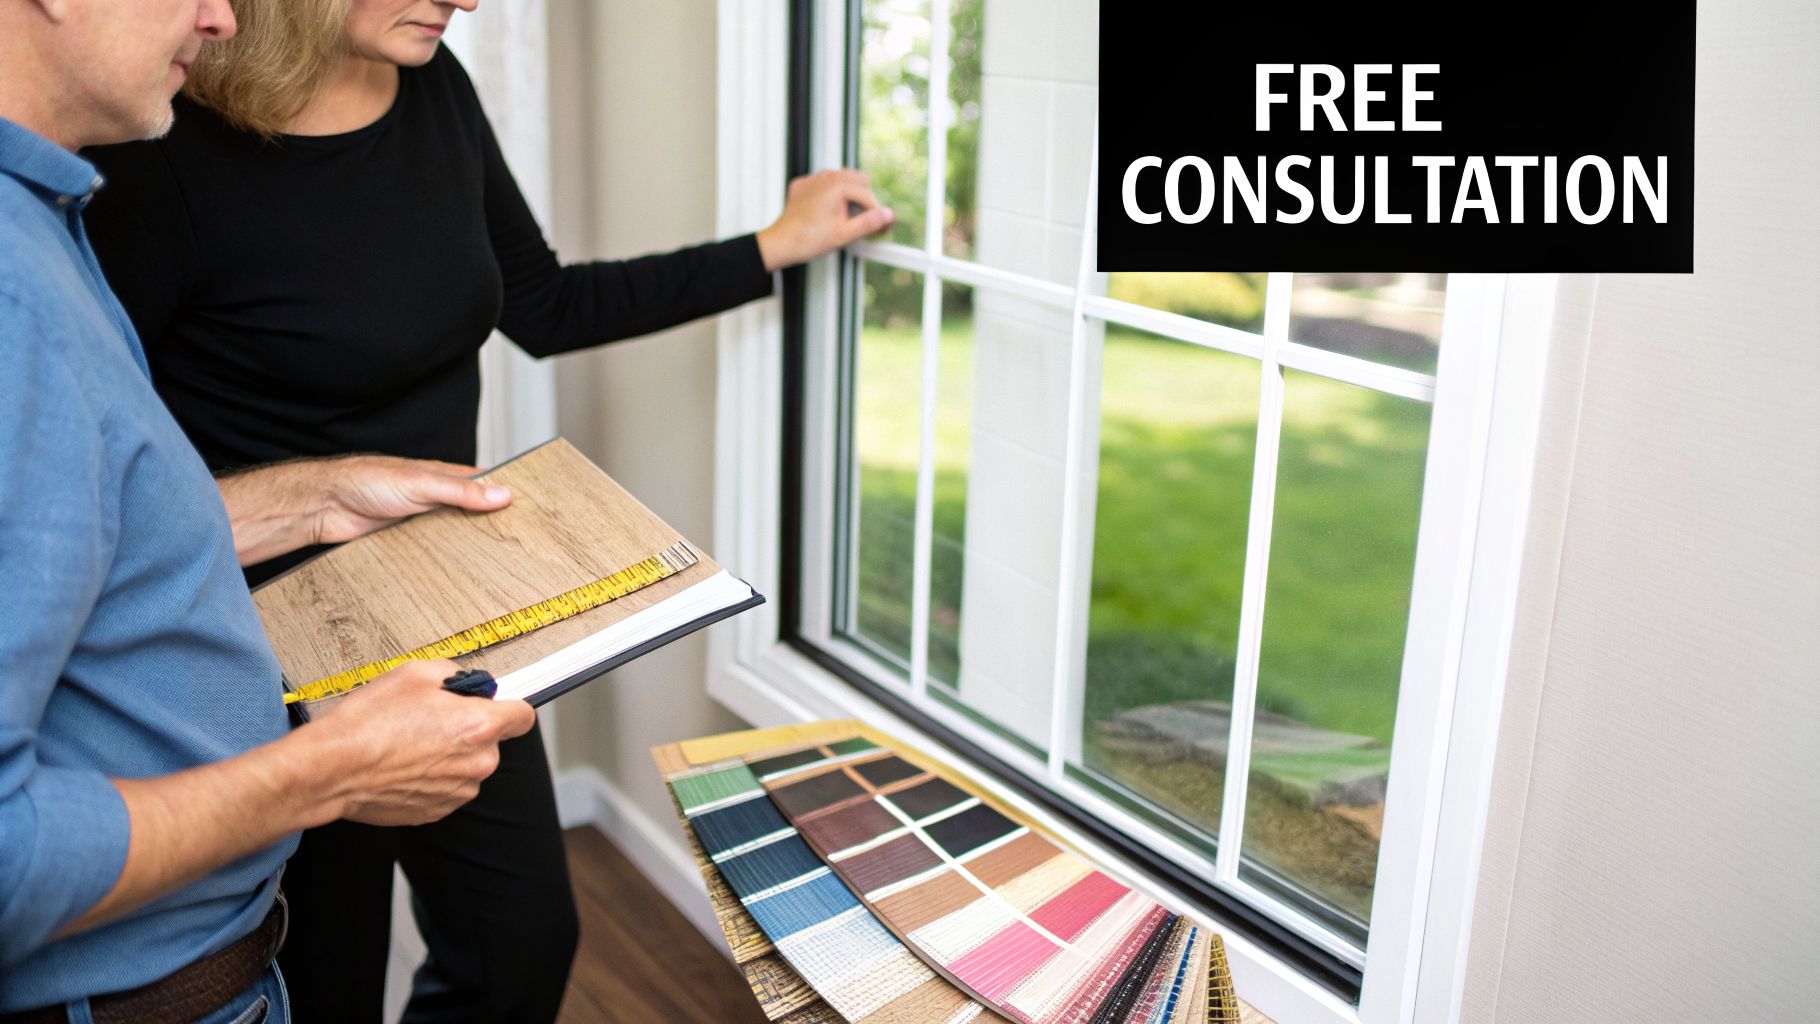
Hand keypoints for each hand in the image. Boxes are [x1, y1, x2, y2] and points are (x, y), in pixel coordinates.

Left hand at [218, 455, 511, 564]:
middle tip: (523, 546)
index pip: (487, 484)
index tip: (532, 513)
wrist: (325, 505)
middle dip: (495, 527)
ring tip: (501, 567)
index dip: (508, 496)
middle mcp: (437, 498)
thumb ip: (461, 490)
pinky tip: (462, 574)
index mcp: (444, 476)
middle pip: (475, 514)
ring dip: (472, 548)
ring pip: (457, 536)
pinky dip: (448, 562)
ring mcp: (423, 521)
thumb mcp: (421, 482)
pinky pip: (436, 554)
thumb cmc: (366, 480)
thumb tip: (502, 494)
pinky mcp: (408, 542)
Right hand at [310, 660, 535, 826]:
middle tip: (429, 720)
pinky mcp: (436, 811)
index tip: (494, 705)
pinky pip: (446, 787)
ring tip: (409, 743)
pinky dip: (431, 776)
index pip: (523, 716)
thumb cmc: (368, 723)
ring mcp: (457, 792)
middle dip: (468, 729)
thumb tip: (465, 682)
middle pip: (490, 741)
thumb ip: (454, 673)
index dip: (508, 706)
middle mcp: (477, 764)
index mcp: (480, 727)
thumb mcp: (415, 673)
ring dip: (448, 755)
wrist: (333, 769)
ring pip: (467, 766)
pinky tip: (403, 764)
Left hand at [755, 168, 894, 270]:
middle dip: (865, 198)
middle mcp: (824, 177)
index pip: (867, 196)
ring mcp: (812, 180)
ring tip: (848, 216)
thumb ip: (869, 223)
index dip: (877, 213)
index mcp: (837, 186)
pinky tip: (828, 211)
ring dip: (849, 194)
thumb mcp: (844, 235)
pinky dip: (830, 193)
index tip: (882, 227)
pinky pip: (822, 182)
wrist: (780, 244)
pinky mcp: (801, 186)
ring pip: (841, 178)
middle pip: (858, 180)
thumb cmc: (808, 240)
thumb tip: (888, 214)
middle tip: (865, 220)